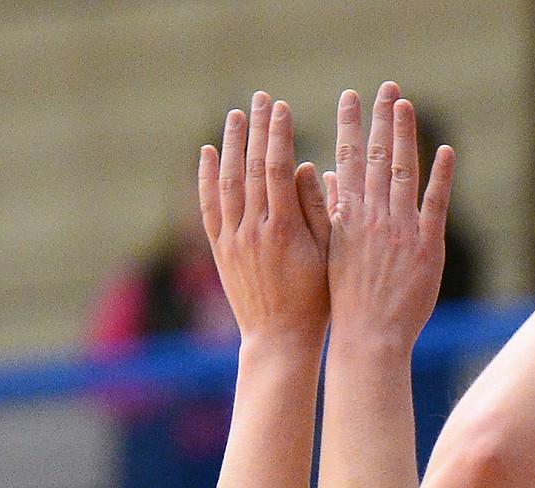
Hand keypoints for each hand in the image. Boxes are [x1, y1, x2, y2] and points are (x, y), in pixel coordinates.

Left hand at [199, 92, 330, 348]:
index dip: (278, 135)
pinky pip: (209, 208)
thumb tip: (304, 167)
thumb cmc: (315, 303)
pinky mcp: (220, 252)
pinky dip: (206, 178)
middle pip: (251, 169)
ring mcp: (233, 241)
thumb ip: (316, 211)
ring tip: (236, 115)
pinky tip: (208, 152)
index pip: (277, 170)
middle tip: (260, 98)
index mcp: (284, 231)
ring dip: (231, 145)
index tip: (283, 107)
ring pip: (227, 183)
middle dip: (256, 130)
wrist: (279, 341)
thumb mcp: (327, 258)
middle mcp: (253, 232)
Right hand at [323, 82, 452, 350]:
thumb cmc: (347, 301)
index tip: (351, 97)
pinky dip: (441, 178)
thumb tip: (327, 175)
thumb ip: (330, 210)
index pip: (348, 161)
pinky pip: (435, 205)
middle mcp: (374, 218)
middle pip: (376, 158)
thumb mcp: (331, 252)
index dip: (350, 126)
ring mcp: (402, 231)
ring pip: (403, 173)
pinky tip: (446, 152)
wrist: (368, 338)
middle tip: (386, 87)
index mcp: (349, 218)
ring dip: (405, 136)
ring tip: (405, 105)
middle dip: (380, 119)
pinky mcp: (427, 248)